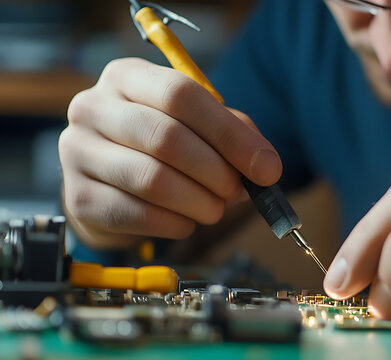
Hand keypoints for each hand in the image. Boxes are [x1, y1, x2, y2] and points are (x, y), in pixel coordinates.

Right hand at [60, 58, 281, 247]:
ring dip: (198, 202)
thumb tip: (265, 166)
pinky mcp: (78, 197)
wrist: (109, 184)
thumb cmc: (160, 147)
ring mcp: (78, 152)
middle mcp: (93, 107)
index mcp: (126, 77)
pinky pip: (137, 215)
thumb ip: (234, 135)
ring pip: (152, 180)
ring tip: (214, 209)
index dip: (229, 134)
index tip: (265, 168)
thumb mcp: (198, 126)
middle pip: (165, 137)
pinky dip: (174, 224)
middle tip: (237, 192)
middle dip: (216, 171)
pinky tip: (186, 221)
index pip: (181, 94)